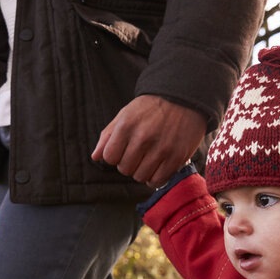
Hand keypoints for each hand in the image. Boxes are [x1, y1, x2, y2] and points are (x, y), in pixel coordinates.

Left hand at [91, 95, 207, 187]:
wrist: (183, 98)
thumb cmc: (151, 107)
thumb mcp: (126, 114)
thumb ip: (108, 135)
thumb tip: (95, 157)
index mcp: (127, 126)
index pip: (109, 157)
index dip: (114, 156)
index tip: (123, 150)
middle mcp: (143, 138)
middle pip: (125, 169)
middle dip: (128, 164)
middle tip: (138, 154)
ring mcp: (161, 149)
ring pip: (140, 177)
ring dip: (142, 171)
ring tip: (148, 160)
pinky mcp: (177, 157)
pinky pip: (158, 180)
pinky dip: (155, 178)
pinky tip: (157, 167)